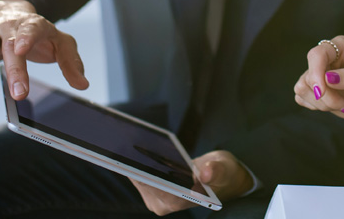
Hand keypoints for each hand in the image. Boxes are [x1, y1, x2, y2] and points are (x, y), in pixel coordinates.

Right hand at [0, 0, 88, 99]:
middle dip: (14, 68)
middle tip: (19, 93)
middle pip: (9, 43)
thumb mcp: (59, 43)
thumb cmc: (38, 33)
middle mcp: (10, 27)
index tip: (21, 49)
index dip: (26, 36)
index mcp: (34, 25)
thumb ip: (70, 61)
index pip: (31, 27)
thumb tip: (82, 84)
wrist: (12, 12)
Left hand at [130, 150, 251, 214]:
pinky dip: (133, 160)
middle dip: (132, 163)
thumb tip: (206, 173)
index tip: (129, 158)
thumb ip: (217, 171)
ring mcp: (156, 198)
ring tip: (120, 140)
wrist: (221, 178)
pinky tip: (127, 145)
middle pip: (142, 182)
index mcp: (180, 201)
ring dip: (129, 160)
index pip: (155, 187)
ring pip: (137, 177)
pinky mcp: (151, 189)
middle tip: (118, 143)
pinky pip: (138, 173)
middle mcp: (164, 204)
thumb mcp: (225, 169)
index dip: (142, 172)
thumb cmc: (224, 174)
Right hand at [293, 35, 343, 125]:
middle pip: (309, 75)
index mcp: (341, 47)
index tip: (322, 92)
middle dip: (326, 96)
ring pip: (302, 88)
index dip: (316, 72)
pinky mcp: (315, 90)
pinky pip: (301, 98)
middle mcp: (327, 58)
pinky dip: (316, 107)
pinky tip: (334, 107)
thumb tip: (328, 78)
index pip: (317, 54)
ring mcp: (319, 74)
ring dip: (322, 103)